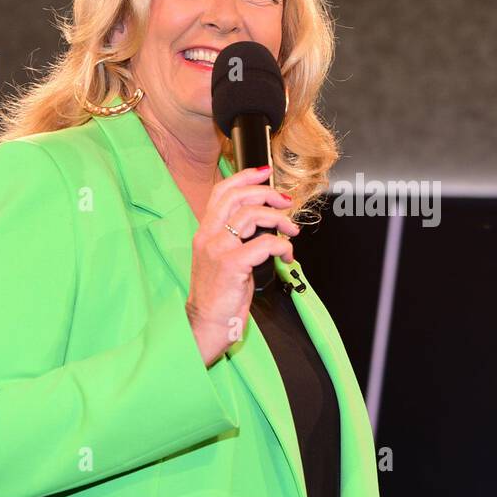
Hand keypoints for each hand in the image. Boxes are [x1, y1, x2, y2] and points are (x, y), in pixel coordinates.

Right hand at [184, 165, 299, 365]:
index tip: (265, 173)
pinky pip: (265, 244)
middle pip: (238, 197)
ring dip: (279, 220)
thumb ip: (238, 239)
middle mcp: (208, 236)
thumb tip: (266, 224)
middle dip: (267, 195)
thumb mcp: (223, 259)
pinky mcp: (231, 264)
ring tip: (290, 231)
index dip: (245, 177)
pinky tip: (286, 255)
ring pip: (252, 216)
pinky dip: (282, 246)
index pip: (221, 192)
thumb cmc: (218, 295)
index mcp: (205, 232)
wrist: (206, 324)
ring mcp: (218, 249)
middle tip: (285, 204)